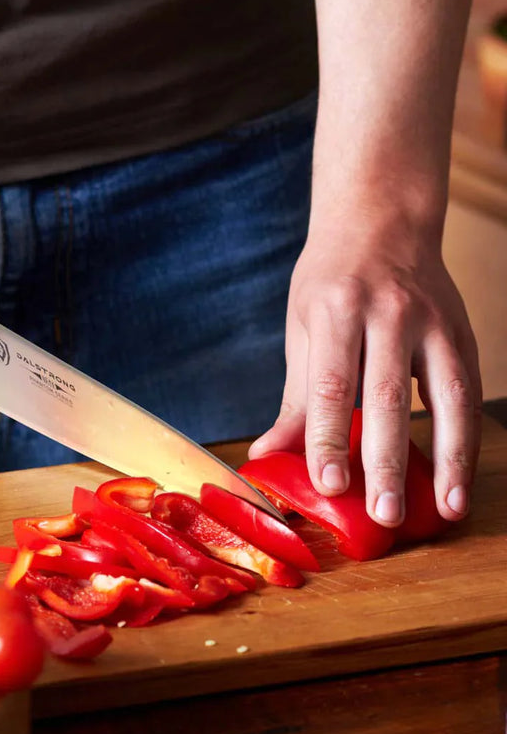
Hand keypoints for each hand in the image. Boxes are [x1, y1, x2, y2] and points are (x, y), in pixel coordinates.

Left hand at [248, 214, 481, 526]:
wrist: (382, 219)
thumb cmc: (331, 282)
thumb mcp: (302, 330)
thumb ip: (295, 399)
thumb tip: (266, 457)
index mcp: (336, 310)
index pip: (331, 386)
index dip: (328, 439)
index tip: (328, 486)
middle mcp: (387, 313)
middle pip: (387, 397)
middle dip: (386, 461)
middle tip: (384, 514)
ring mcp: (431, 320)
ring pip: (446, 395)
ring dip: (448, 458)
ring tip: (447, 509)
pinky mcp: (461, 331)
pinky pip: (467, 391)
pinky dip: (466, 437)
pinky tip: (460, 477)